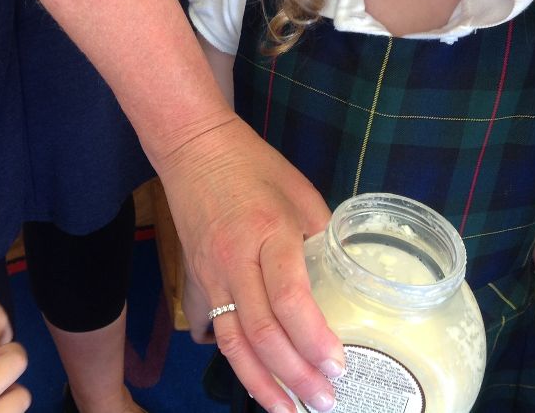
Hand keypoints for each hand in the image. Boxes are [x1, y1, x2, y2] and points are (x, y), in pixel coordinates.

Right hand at [159, 116, 342, 412]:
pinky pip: (213, 329)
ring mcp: (209, 273)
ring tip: (288, 411)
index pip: (290, 300)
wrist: (194, 148)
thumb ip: (319, 240)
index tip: (339, 365)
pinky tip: (253, 380)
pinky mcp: (193, 280)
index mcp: (269, 233)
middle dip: (295, 375)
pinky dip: (233, 359)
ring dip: (261, 383)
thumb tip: (340, 280)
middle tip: (325, 400)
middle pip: (261, 333)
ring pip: (232, 342)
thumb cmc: (254, 165)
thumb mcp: (301, 193)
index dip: (314, 340)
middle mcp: (234, 260)